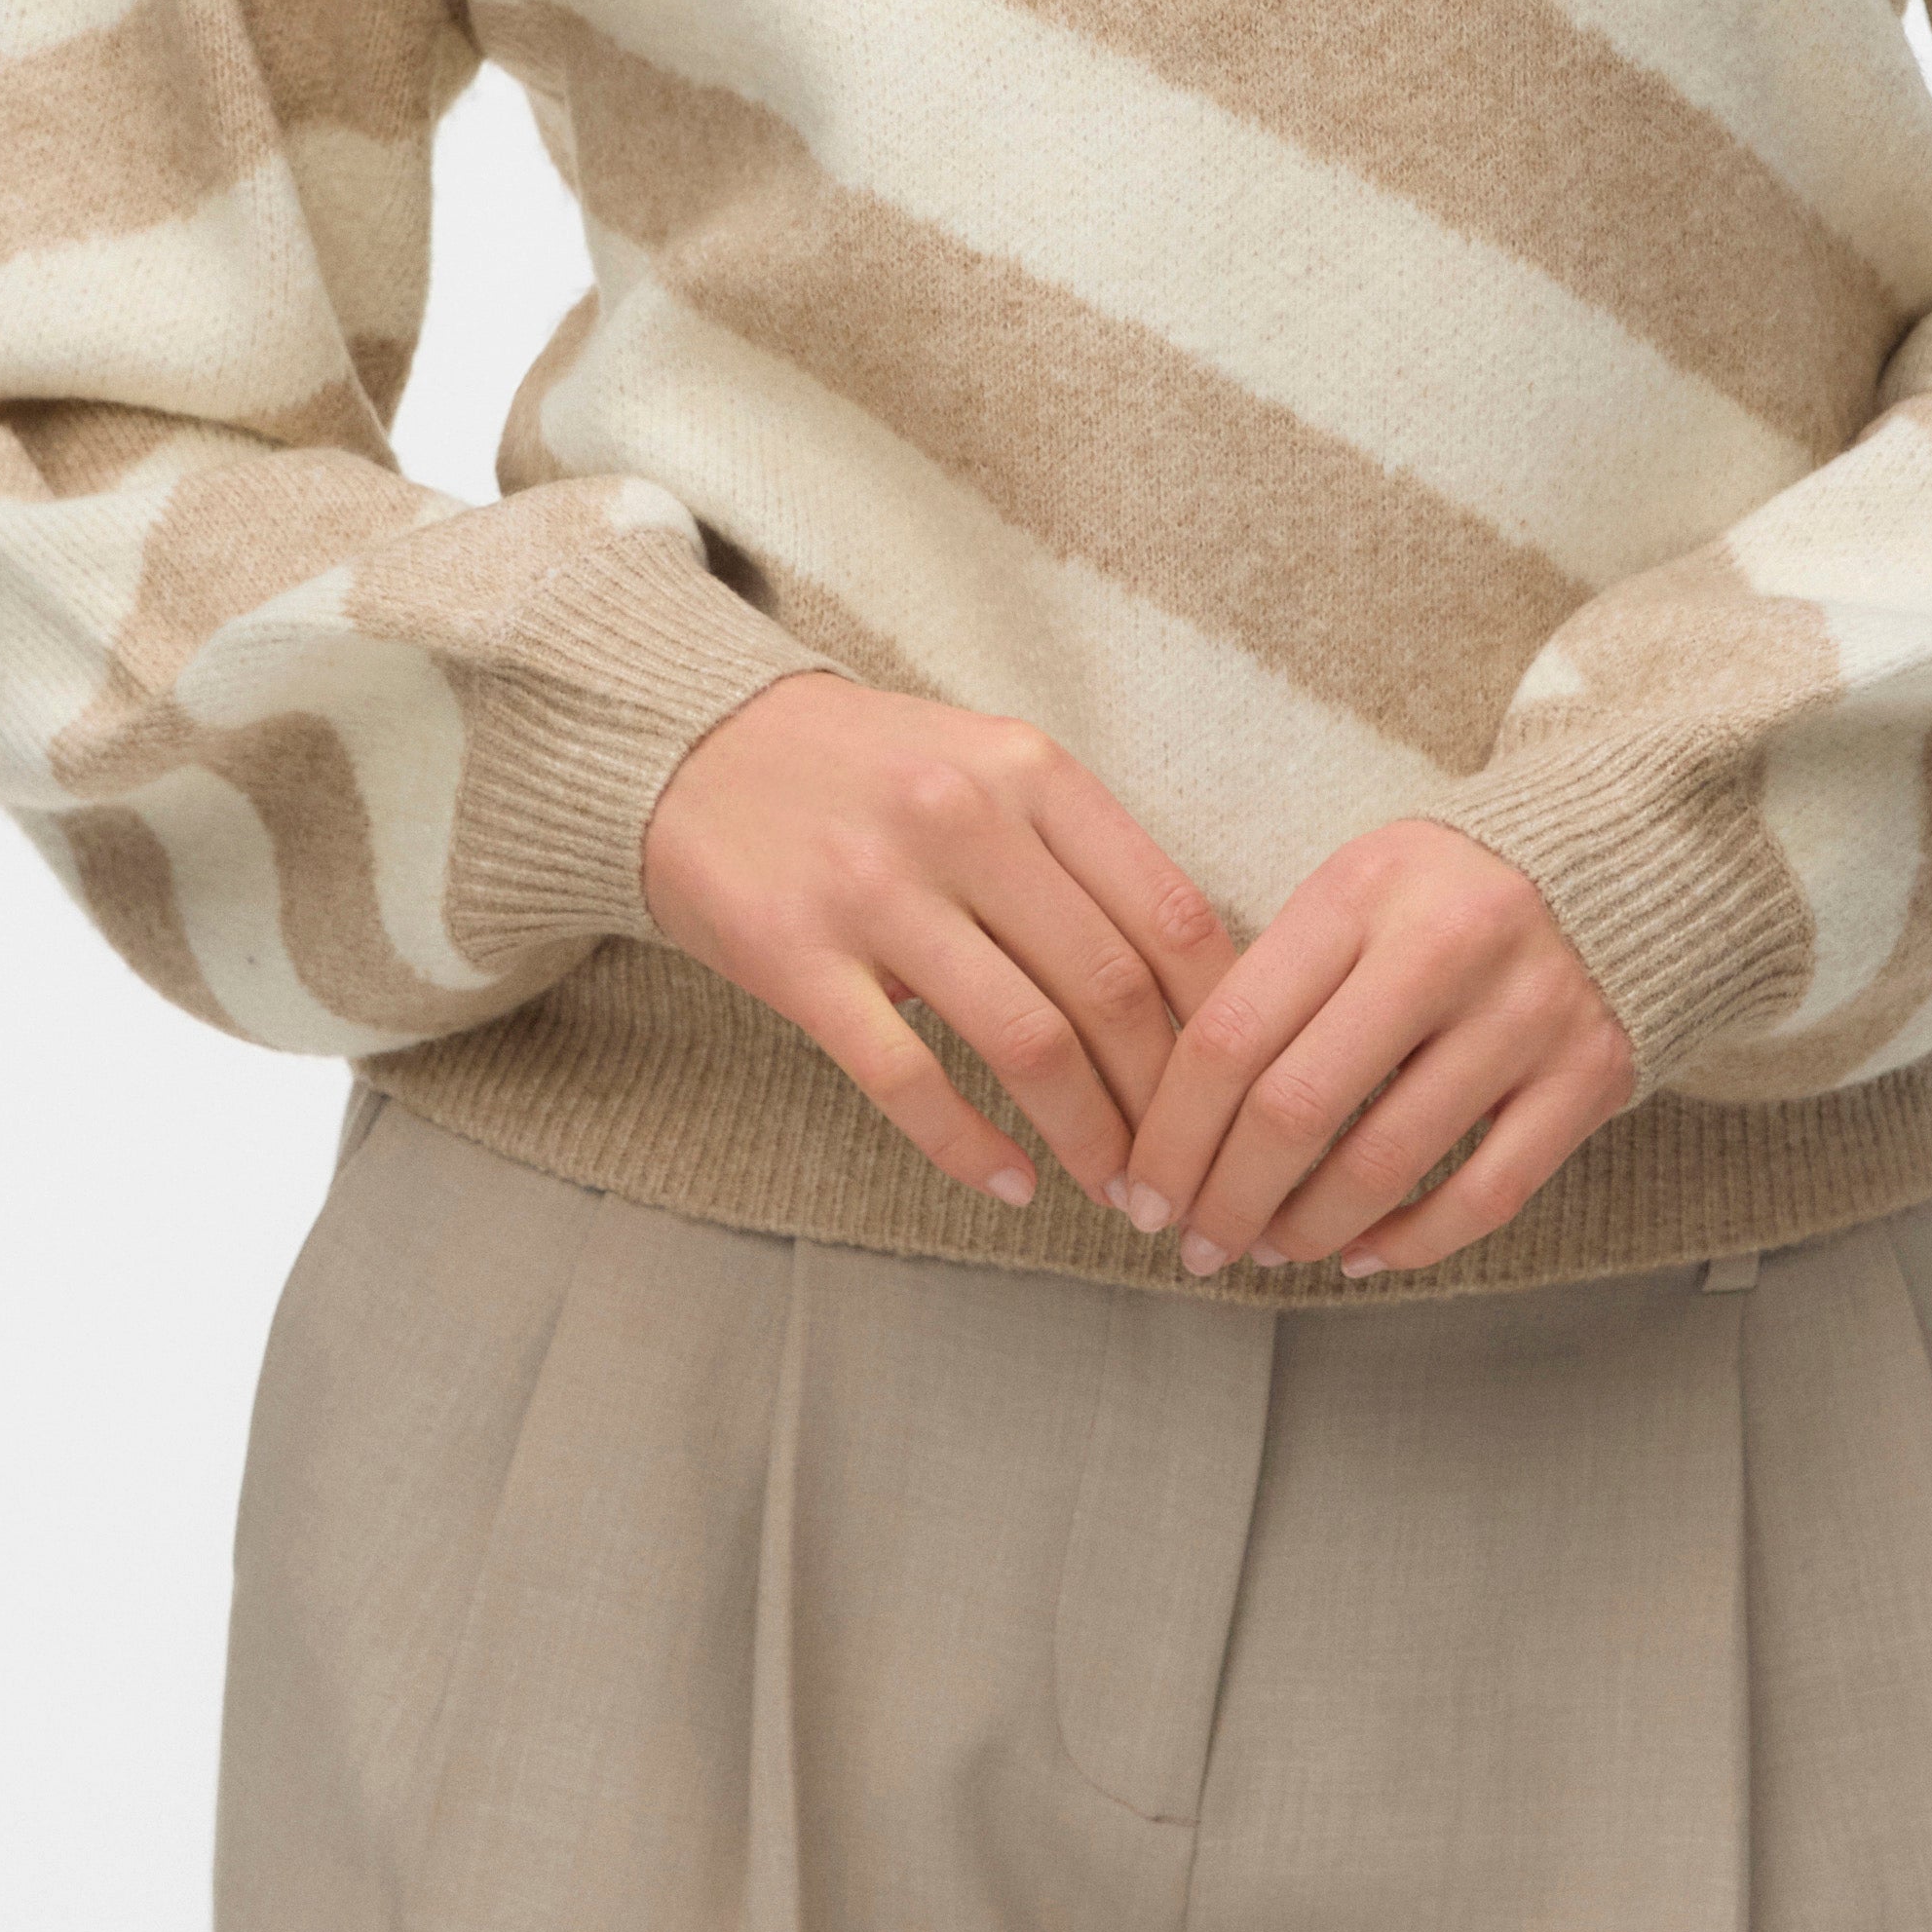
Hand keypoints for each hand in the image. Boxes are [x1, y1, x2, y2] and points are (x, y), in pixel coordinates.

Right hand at [640, 677, 1231, 1215]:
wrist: (694, 744)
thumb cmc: (869, 770)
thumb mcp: (988, 768)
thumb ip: (1077, 855)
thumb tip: (1189, 991)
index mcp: (1029, 770)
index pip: (1170, 912)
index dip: (1220, 1021)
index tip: (1237, 1091)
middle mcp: (963, 819)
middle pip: (1111, 988)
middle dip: (1164, 1104)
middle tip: (1180, 1171)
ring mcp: (876, 888)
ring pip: (1027, 1040)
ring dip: (1086, 1136)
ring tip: (1113, 1188)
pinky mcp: (796, 956)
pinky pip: (905, 1078)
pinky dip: (970, 1147)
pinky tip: (1009, 1185)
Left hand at [1106, 817, 1636, 1281]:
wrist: (1616, 860)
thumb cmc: (1444, 894)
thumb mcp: (1354, 891)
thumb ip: (1276, 984)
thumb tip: (1176, 1129)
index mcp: (1362, 889)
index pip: (1234, 1034)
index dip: (1173, 1134)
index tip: (1143, 1193)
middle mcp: (1445, 945)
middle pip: (1297, 1109)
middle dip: (1227, 1200)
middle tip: (1197, 1243)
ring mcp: (1526, 1013)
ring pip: (1384, 1164)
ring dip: (1305, 1232)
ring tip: (1268, 1250)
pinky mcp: (1590, 1074)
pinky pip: (1482, 1196)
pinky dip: (1408, 1243)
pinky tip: (1359, 1253)